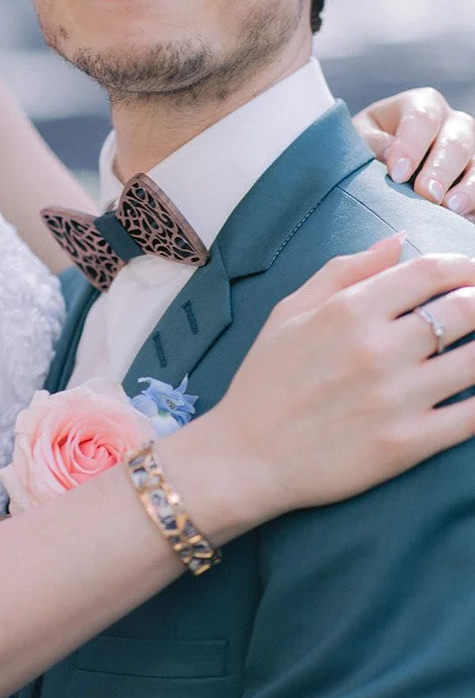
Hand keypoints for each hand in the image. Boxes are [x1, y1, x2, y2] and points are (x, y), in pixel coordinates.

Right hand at [202, 236, 474, 523]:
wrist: (246, 457)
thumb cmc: (265, 381)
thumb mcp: (289, 311)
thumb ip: (345, 270)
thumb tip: (397, 240)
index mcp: (348, 310)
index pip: (429, 272)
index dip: (464, 267)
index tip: (472, 274)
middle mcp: (377, 349)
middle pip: (465, 310)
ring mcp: (396, 399)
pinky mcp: (407, 444)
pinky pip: (472, 417)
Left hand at [354, 87, 474, 214]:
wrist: (384, 163)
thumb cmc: (370, 144)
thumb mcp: (361, 136)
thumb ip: (372, 142)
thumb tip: (389, 155)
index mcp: (423, 105)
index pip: (422, 119)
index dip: (411, 146)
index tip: (397, 174)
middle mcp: (454, 124)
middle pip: (455, 143)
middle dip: (440, 170)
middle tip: (427, 194)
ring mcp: (471, 152)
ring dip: (467, 189)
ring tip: (451, 209)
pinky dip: (473, 205)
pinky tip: (460, 219)